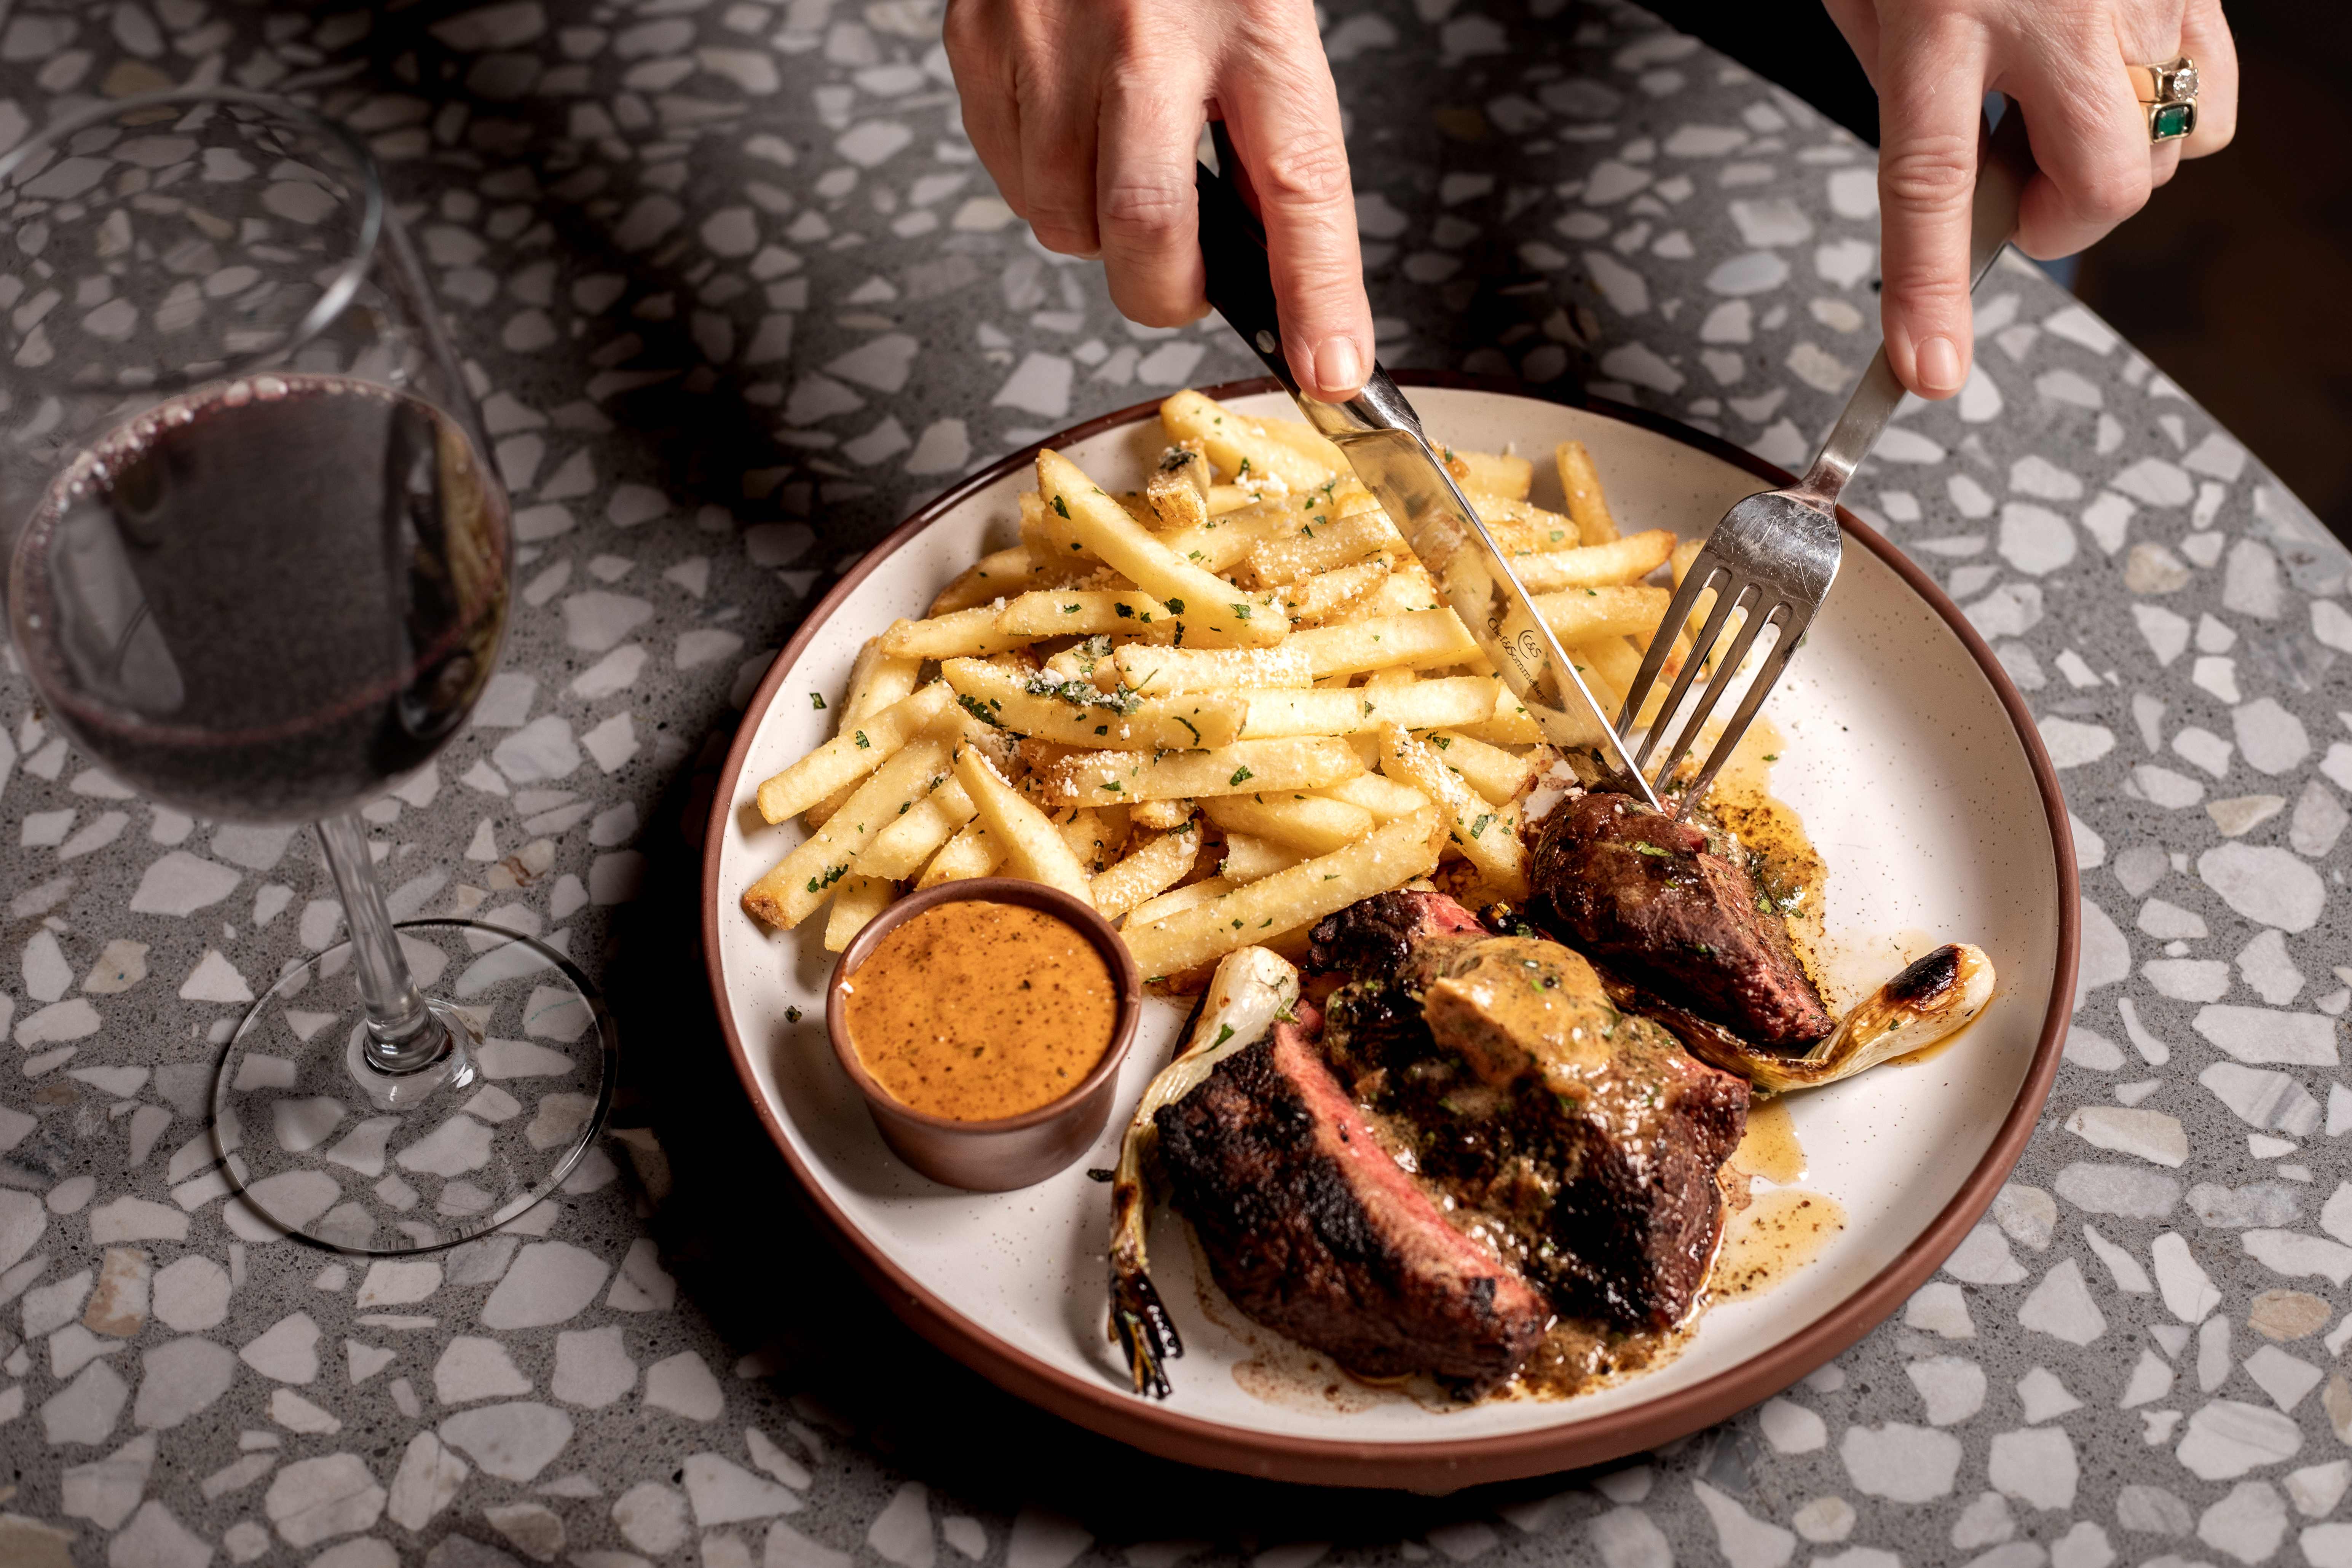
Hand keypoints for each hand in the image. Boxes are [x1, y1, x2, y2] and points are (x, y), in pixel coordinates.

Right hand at [943, 0, 1374, 400]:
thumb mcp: (1263, 29)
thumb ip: (1278, 156)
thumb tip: (1301, 304)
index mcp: (1249, 23)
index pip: (1300, 188)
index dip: (1316, 296)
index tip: (1332, 371)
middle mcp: (1146, 34)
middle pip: (1147, 235)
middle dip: (1167, 287)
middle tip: (1186, 266)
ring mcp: (1048, 38)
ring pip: (1062, 223)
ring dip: (1096, 225)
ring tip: (1122, 153)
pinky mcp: (979, 39)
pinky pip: (1008, 175)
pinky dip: (1042, 179)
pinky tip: (1070, 118)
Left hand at [1820, 0, 2236, 397]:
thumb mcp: (1873, 0)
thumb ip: (1909, 94)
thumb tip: (1954, 198)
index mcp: (1941, 18)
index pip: (1931, 187)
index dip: (1930, 291)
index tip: (1929, 373)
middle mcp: (2055, 12)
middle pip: (2101, 182)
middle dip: (2064, 218)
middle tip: (2016, 188)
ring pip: (2170, 146)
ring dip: (2110, 165)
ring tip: (2054, 112)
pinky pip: (2212, 95)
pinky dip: (2169, 116)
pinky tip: (2112, 83)